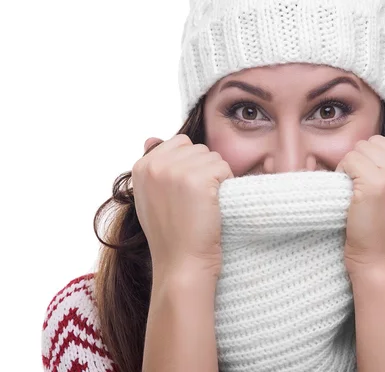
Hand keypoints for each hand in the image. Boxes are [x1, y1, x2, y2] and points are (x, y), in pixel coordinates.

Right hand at [132, 134, 233, 278]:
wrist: (181, 265)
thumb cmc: (171, 234)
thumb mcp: (151, 197)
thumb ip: (154, 168)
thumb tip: (151, 138)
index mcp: (142, 166)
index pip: (180, 143)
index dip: (189, 166)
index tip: (184, 193)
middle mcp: (155, 164)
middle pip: (198, 149)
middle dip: (203, 171)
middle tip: (194, 202)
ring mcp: (176, 170)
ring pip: (212, 157)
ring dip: (215, 179)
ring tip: (202, 205)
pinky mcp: (198, 178)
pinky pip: (224, 168)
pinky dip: (225, 185)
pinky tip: (212, 206)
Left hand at [336, 119, 384, 278]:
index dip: (384, 160)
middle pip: (377, 141)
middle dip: (368, 162)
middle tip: (372, 192)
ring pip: (361, 149)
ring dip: (355, 168)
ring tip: (362, 194)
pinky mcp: (374, 182)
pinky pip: (349, 160)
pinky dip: (344, 175)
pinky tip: (352, 196)